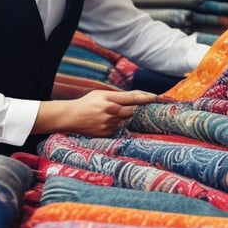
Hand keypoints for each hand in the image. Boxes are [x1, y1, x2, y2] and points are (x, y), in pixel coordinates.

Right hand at [34, 89, 157, 137]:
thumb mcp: (100, 94)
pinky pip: (118, 128)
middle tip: (151, 108)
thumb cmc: (87, 103)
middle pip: (133, 110)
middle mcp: (110, 111)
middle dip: (141, 109)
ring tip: (120, 114)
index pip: (133, 98)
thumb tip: (135, 98)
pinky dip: (118, 125)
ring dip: (128, 117)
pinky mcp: (106, 133)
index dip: (146, 98)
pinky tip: (109, 122)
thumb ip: (117, 96)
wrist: (70, 117)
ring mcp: (109, 124)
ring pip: (126, 120)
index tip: (157, 97)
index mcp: (109, 99)